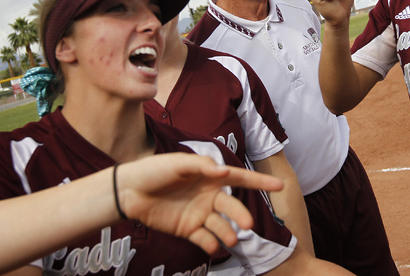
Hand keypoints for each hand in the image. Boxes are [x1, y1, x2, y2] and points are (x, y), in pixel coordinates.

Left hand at [116, 153, 283, 253]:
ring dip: (227, 233)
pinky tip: (214, 247)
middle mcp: (209, 196)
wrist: (129, 192)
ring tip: (228, 240)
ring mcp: (199, 214)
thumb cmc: (154, 171)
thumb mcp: (178, 162)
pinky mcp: (188, 230)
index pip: (240, 179)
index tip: (280, 185)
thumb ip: (202, 166)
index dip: (260, 182)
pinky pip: (205, 239)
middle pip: (232, 207)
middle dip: (241, 216)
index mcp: (211, 177)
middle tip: (247, 225)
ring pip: (221, 226)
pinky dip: (211, 245)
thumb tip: (225, 172)